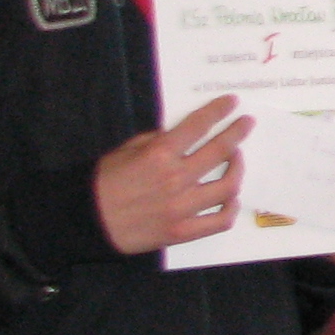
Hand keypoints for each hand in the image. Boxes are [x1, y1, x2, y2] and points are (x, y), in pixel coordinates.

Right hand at [95, 96, 249, 253]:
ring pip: (228, 186)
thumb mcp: (126, 150)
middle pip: (221, 151)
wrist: (88, 221)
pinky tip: (231, 198)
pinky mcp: (183, 231)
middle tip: (247, 123)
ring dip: (238, 168)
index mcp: (160, 154)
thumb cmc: (104, 182)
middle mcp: (176, 178)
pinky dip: (231, 208)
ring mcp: (183, 207)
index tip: (232, 103)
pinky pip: (220, 221)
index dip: (218, 111)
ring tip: (237, 160)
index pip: (198, 126)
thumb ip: (157, 141)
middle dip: (238, 132)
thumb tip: (183, 135)